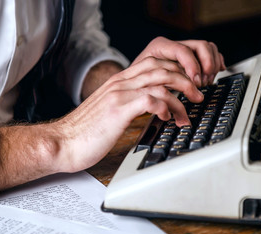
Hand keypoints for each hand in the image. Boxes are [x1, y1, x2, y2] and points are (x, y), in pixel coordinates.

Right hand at [56, 56, 202, 171]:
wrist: (63, 143)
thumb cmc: (87, 131)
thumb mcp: (112, 111)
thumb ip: (130, 103)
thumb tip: (154, 108)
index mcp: (120, 82)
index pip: (154, 64)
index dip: (175, 72)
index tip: (187, 86)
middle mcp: (121, 83)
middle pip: (161, 67)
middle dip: (185, 80)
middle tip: (197, 95)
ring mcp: (119, 94)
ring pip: (160, 81)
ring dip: (180, 96)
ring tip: (188, 112)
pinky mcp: (119, 109)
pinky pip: (150, 99)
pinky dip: (165, 107)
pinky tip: (168, 118)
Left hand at [132, 36, 225, 86]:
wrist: (134, 82)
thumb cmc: (139, 83)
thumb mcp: (146, 83)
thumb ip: (163, 86)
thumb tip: (180, 96)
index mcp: (160, 46)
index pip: (183, 51)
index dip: (193, 66)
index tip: (195, 83)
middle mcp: (174, 45)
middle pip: (201, 46)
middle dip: (206, 66)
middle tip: (202, 84)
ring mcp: (184, 49)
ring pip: (208, 48)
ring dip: (211, 66)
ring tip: (205, 82)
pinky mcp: (191, 57)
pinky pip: (210, 53)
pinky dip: (216, 62)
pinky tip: (217, 71)